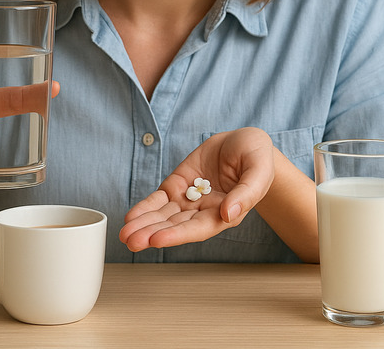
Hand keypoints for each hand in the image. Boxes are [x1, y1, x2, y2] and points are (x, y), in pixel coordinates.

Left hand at [119, 127, 274, 251]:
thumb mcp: (259, 170)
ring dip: (144, 224)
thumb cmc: (257, 157)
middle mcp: (204, 211)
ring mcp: (189, 198)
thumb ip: (247, 192)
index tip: (157, 239)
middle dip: (152, 233)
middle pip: (175, 226)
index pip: (198, 228)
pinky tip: (131, 217)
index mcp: (225, 213)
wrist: (245, 143)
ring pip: (163, 216)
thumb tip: (229, 213)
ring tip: (124, 234)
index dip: (177, 235)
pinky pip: (159, 199)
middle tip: (131, 241)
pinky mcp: (178, 184)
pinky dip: (145, 207)